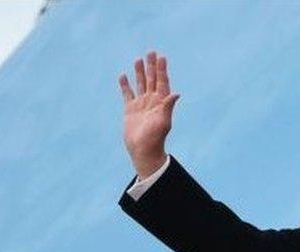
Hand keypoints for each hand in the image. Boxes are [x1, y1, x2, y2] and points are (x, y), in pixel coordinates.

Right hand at [118, 51, 179, 177]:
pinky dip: (125, 85)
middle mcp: (152, 102)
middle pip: (152, 80)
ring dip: (139, 72)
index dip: (162, 69)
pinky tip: (123, 76)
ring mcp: (141, 105)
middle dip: (151, 66)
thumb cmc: (155, 138)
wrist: (143, 150)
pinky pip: (127, 94)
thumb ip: (168, 107)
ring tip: (138, 60)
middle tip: (151, 52)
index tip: (161, 57)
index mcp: (161, 103)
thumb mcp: (163, 122)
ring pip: (140, 84)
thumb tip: (176, 93)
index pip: (162, 82)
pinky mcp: (130, 110)